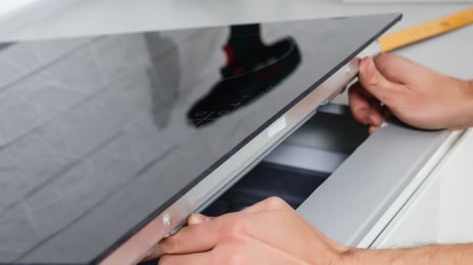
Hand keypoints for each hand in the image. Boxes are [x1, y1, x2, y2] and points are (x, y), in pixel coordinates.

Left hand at [148, 197, 347, 264]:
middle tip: (182, 256)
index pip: (181, 238)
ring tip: (196, 262)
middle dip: (174, 259)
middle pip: (173, 262)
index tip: (167, 244)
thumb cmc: (305, 247)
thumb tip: (200, 222)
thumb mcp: (272, 212)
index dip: (170, 242)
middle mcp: (228, 256)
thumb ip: (233, 214)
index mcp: (234, 230)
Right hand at [348, 53, 472, 131]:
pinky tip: (392, 122)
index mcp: (388, 65)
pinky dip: (387, 112)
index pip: (357, 77)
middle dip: (366, 108)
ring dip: (376, 112)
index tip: (367, 112)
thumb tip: (360, 65)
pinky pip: (388, 100)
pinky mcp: (408, 90)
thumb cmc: (439, 104)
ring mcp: (400, 80)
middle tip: (375, 121)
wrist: (463, 108)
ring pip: (376, 96)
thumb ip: (374, 83)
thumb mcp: (399, 98)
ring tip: (385, 123)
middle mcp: (393, 69)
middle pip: (365, 88)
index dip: (358, 99)